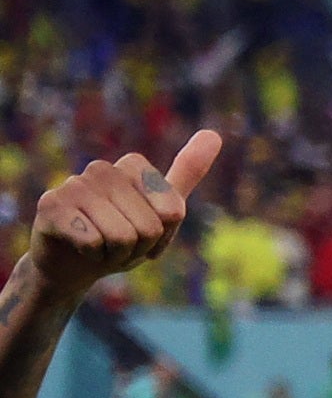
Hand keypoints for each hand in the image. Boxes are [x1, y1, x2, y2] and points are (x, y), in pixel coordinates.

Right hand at [21, 126, 219, 291]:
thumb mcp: (162, 210)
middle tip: (119, 244)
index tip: (146, 234)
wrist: (74, 263)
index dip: (163, 236)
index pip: (173, 212)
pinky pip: (94, 242)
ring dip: (117, 254)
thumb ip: (187, 174)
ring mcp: (73, 184)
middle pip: (149, 227)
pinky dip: (93, 255)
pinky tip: (80, 247)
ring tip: (101, 246)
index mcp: (133, 165)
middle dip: (139, 247)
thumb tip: (214, 134)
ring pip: (122, 236)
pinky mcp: (51, 205)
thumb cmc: (122, 238)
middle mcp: (102, 168)